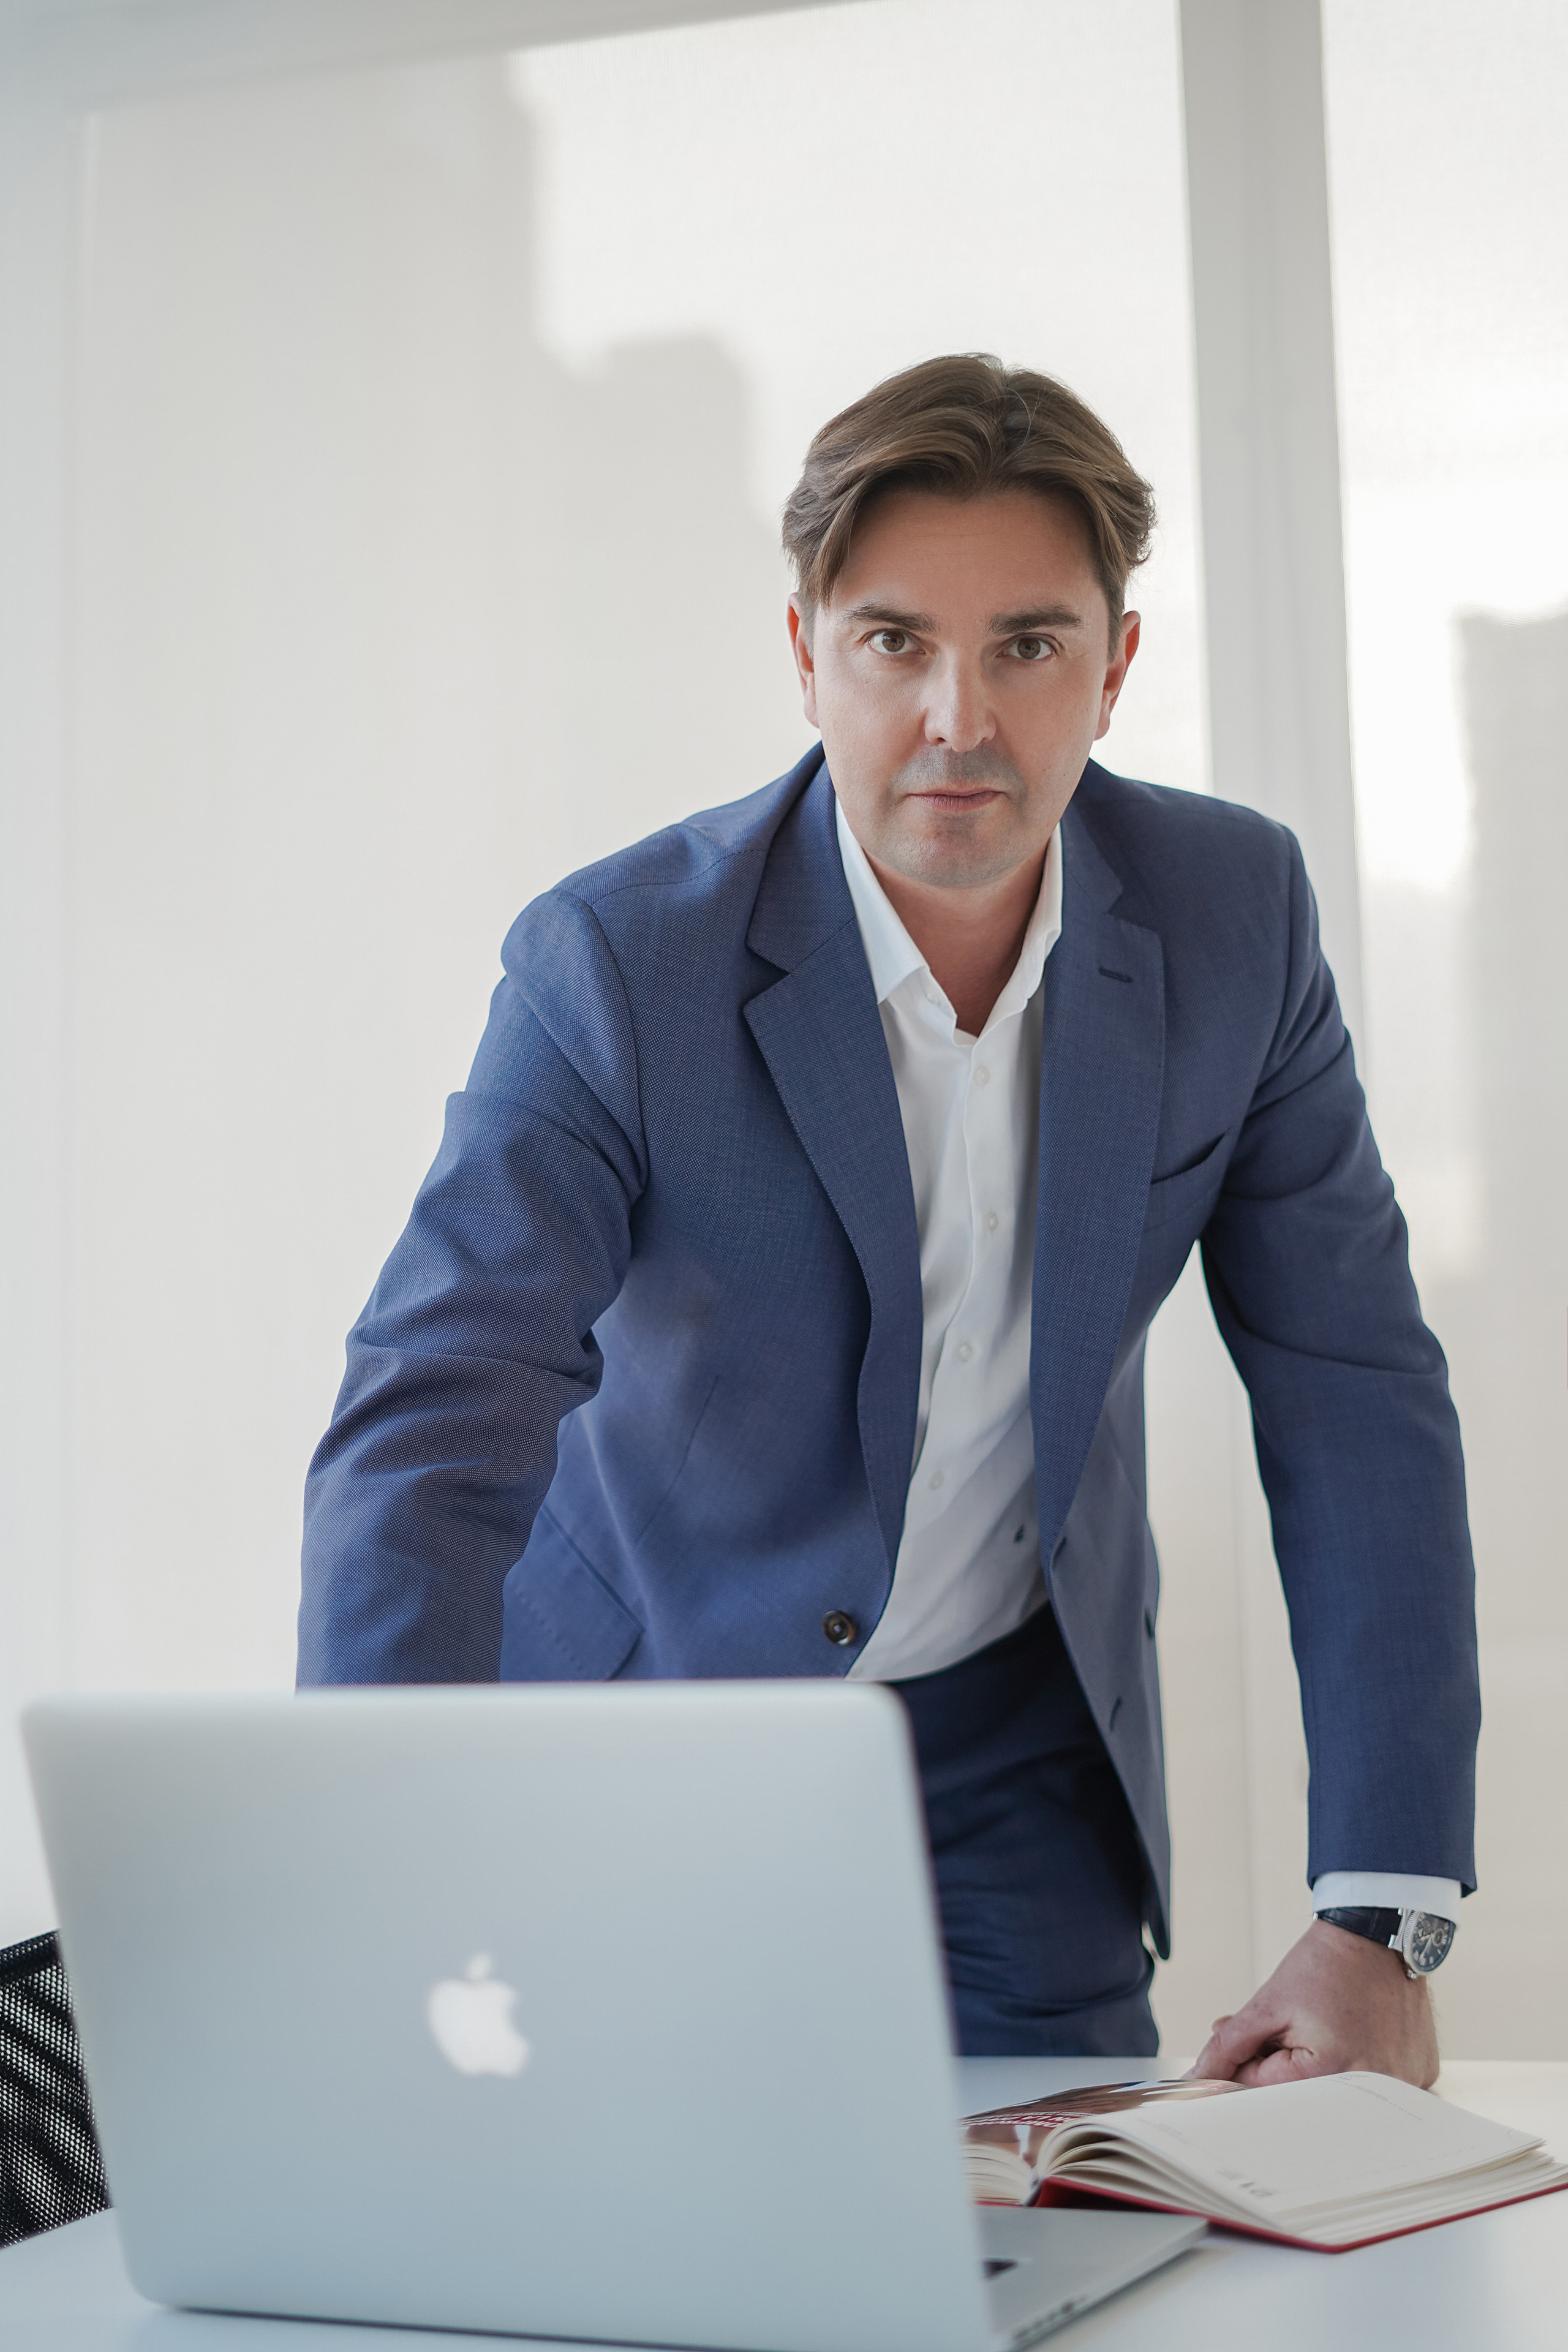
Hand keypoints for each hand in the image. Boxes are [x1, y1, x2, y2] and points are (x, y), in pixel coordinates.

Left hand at [1188, 1918, 1438, 2086]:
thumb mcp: (1267, 2004)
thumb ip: (1228, 2047)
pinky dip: (1363, 2066)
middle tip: (1296, 2028)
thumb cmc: (1324, 1965)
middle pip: (1307, 2098)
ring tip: (1333, 2026)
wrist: (1377, 1934)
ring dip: (1326, 2069)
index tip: (1260, 2040)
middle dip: (1286, 2068)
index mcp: (1330, 2074)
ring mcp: (1404, 2084)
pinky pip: (1380, 2085)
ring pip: (1343, 2093)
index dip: (1254, 2061)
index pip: (1268, 2091)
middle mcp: (1373, 2089)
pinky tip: (1364, 2032)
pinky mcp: (1422, 2074)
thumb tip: (1196, 2080)